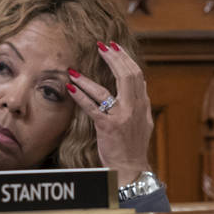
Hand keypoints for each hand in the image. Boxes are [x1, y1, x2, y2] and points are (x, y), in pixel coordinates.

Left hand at [66, 41, 152, 184]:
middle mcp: (135, 109)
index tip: (114, 46)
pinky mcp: (108, 127)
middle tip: (101, 45)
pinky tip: (71, 88)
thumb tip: (138, 82)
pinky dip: (81, 96)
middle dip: (113, 58)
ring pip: (104, 91)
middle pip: (126, 76)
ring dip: (87, 79)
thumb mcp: (143, 121)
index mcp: (142, 105)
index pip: (136, 74)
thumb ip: (139, 102)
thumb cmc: (133, 145)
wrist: (131, 168)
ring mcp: (122, 118)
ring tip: (74, 69)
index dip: (125, 58)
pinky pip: (92, 108)